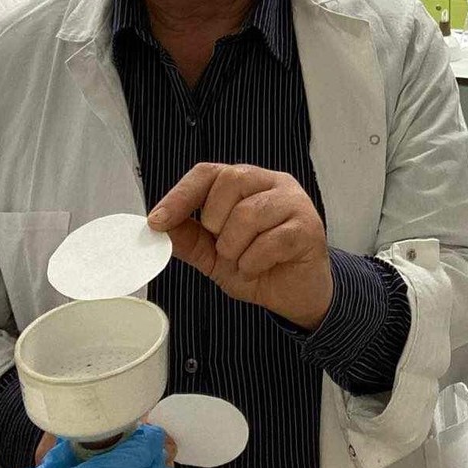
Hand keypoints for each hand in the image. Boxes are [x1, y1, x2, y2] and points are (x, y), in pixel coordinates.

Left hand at [148, 163, 332, 330]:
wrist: (295, 294)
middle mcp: (273, 184)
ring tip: (242, 261)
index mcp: (248, 183)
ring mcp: (295, 203)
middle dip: (215, 222)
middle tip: (222, 247)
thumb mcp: (214, 255)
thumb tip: (159, 226)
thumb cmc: (260, 266)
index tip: (158, 220)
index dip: (180, 195)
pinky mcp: (309, 228)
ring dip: (235, 248)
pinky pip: (271, 241)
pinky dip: (254, 262)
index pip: (209, 173)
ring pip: (249, 213)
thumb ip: (189, 238)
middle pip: (231, 182)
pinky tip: (259, 268)